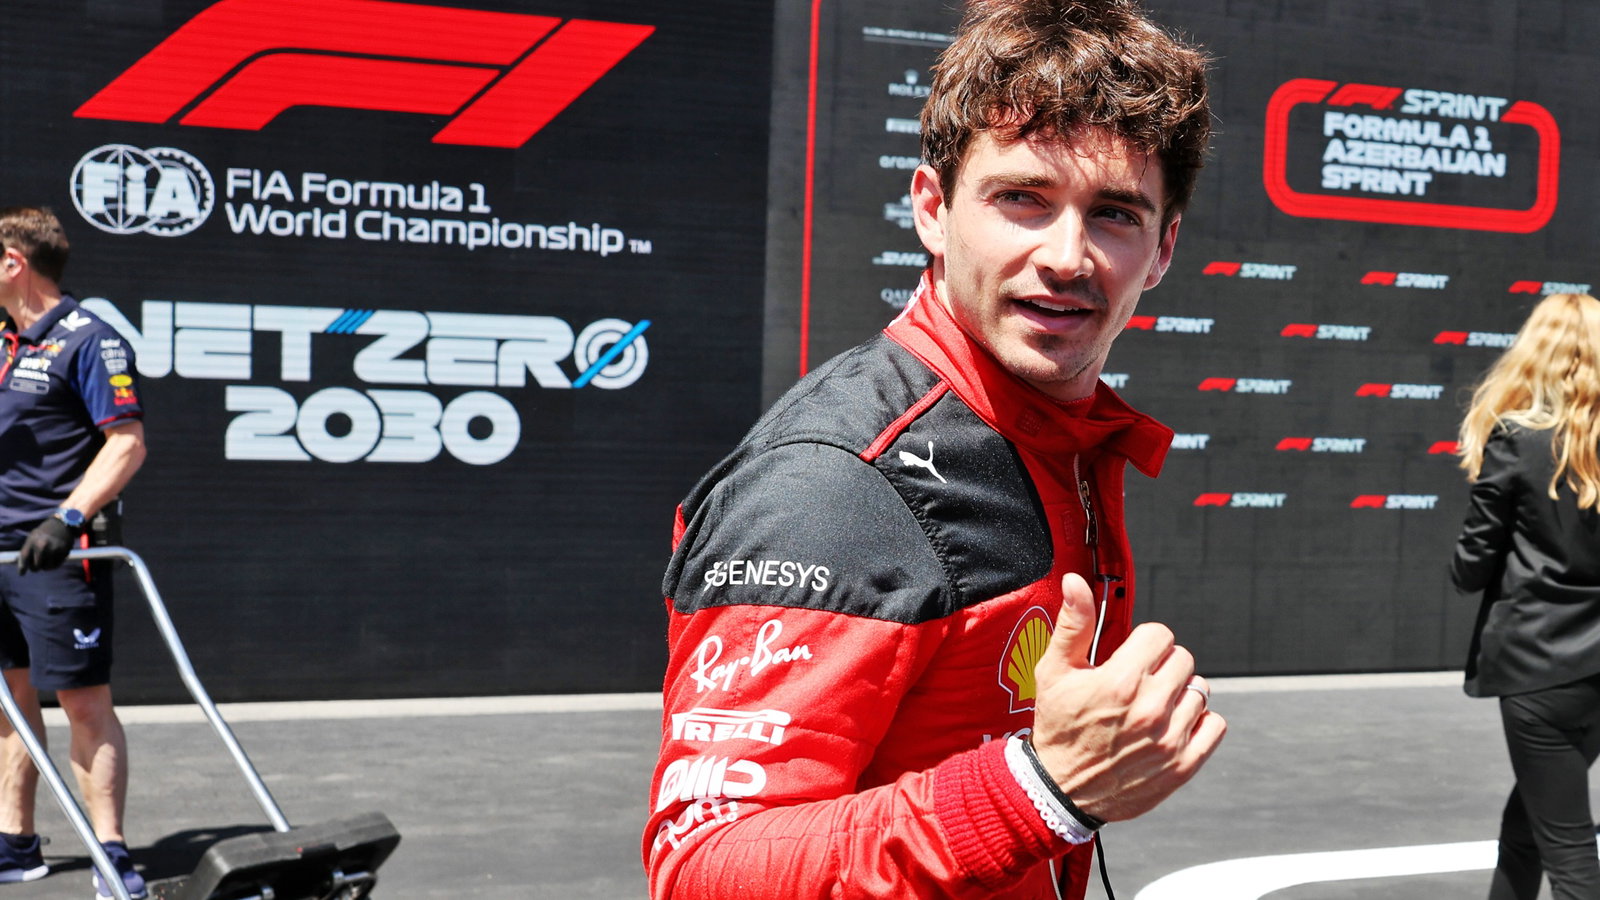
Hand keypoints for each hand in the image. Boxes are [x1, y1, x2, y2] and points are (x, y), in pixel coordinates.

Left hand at [17, 518, 74, 572]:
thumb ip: (27, 550)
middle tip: (36, 566)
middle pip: (36, 566)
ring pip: (47, 568)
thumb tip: (22, 566)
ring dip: (45, 567)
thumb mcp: (32, 538)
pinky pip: (56, 566)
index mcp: (33, 542)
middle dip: (35, 568)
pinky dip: (54, 565)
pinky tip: (53, 559)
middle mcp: (43, 547)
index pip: (24, 558)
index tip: (22, 573)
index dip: (22, 568)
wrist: (61, 525)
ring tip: (46, 561)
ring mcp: (54, 550)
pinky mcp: (63, 553)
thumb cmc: (43, 533)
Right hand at [1029, 573, 1224, 822]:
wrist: (1059, 790)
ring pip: (1200, 691)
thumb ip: (1073, 624)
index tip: (1131, 657)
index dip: (1145, 642)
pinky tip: (1173, 724)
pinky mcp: (1182, 765)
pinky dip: (1200, 722)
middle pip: (1184, 660)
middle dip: (1163, 665)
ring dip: (1181, 693)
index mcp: (1120, 680)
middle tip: (1140, 682)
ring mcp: (1169, 738)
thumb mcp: (1054, 672)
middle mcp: (1150, 708)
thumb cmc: (1058, 727)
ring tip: (1153, 705)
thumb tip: (1075, 583)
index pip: (1161, 635)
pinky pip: (1215, 726)